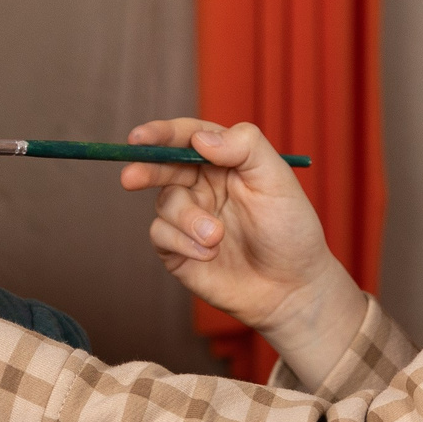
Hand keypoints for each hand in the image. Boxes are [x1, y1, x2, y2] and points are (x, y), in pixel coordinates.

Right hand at [121, 119, 365, 384]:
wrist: (291, 288)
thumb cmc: (290, 229)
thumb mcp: (276, 179)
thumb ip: (245, 147)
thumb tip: (200, 139)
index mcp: (225, 160)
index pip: (188, 137)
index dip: (161, 133)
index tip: (140, 137)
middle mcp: (202, 185)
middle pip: (163, 166)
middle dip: (146, 170)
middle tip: (131, 178)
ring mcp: (188, 217)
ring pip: (165, 204)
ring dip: (187, 220)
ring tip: (216, 238)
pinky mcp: (178, 248)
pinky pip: (161, 235)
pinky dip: (182, 243)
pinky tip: (208, 254)